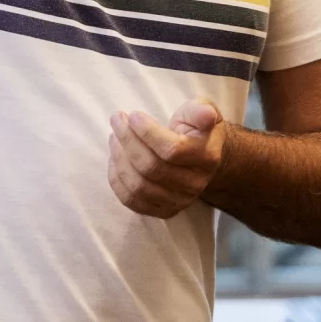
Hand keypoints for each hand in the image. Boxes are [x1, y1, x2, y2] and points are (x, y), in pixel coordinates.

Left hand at [107, 99, 225, 219]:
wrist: (202, 159)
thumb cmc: (196, 130)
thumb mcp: (202, 112)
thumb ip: (201, 111)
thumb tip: (206, 113)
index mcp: (206, 157)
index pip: (171, 150)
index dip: (147, 132)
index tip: (133, 115)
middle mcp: (194, 184)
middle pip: (151, 168)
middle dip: (128, 140)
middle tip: (117, 120)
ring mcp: (179, 201)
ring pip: (139, 185)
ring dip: (119, 159)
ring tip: (114, 137)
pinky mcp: (163, 210)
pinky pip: (132, 200)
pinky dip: (117, 179)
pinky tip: (115, 159)